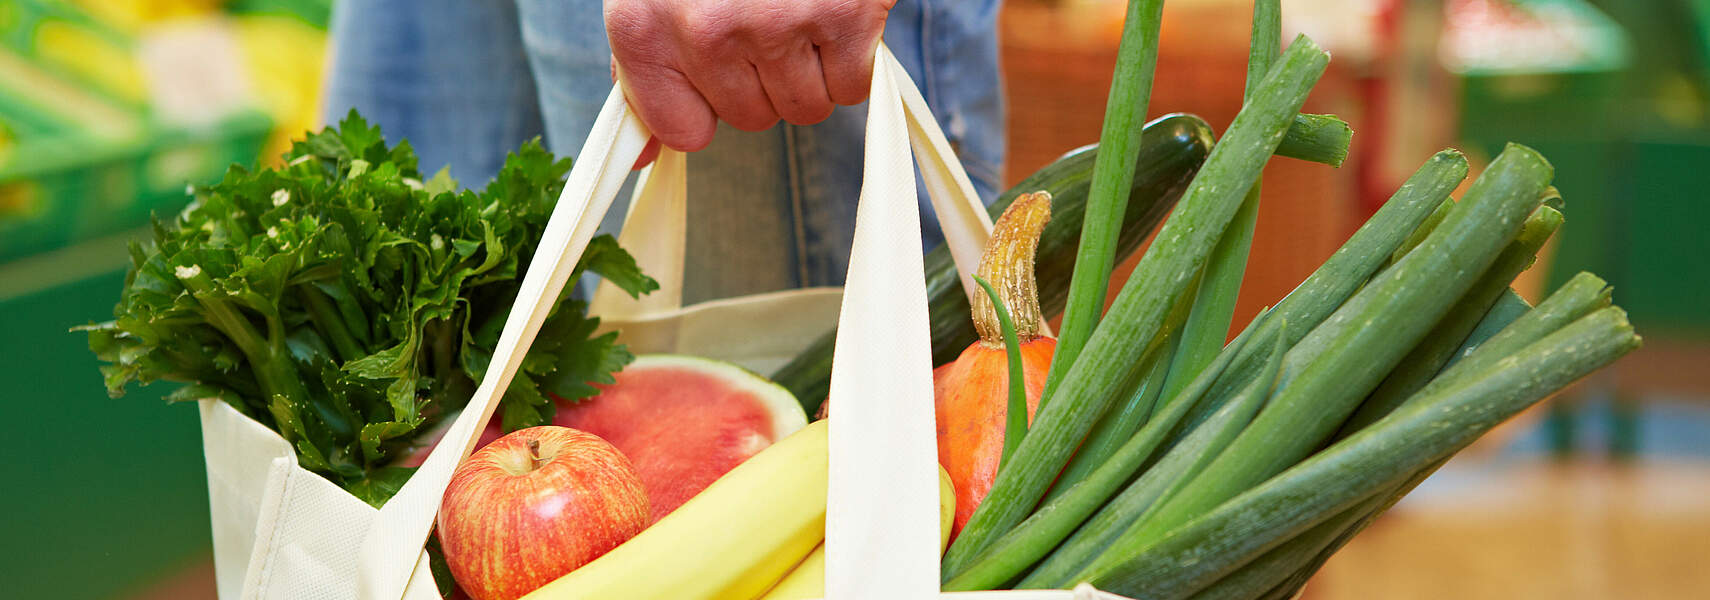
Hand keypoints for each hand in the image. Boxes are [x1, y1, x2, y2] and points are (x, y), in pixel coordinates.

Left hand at [606, 0, 895, 165]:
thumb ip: (649, 68)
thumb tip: (646, 158)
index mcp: (643, 24)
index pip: (680, 129)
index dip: (708, 106)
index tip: (721, 73)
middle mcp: (703, 30)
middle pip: (751, 119)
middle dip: (765, 79)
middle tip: (769, 15)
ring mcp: (775, 25)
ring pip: (804, 109)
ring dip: (811, 70)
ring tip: (800, 7)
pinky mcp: (842, 18)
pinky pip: (852, 88)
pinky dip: (853, 58)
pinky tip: (833, 11)